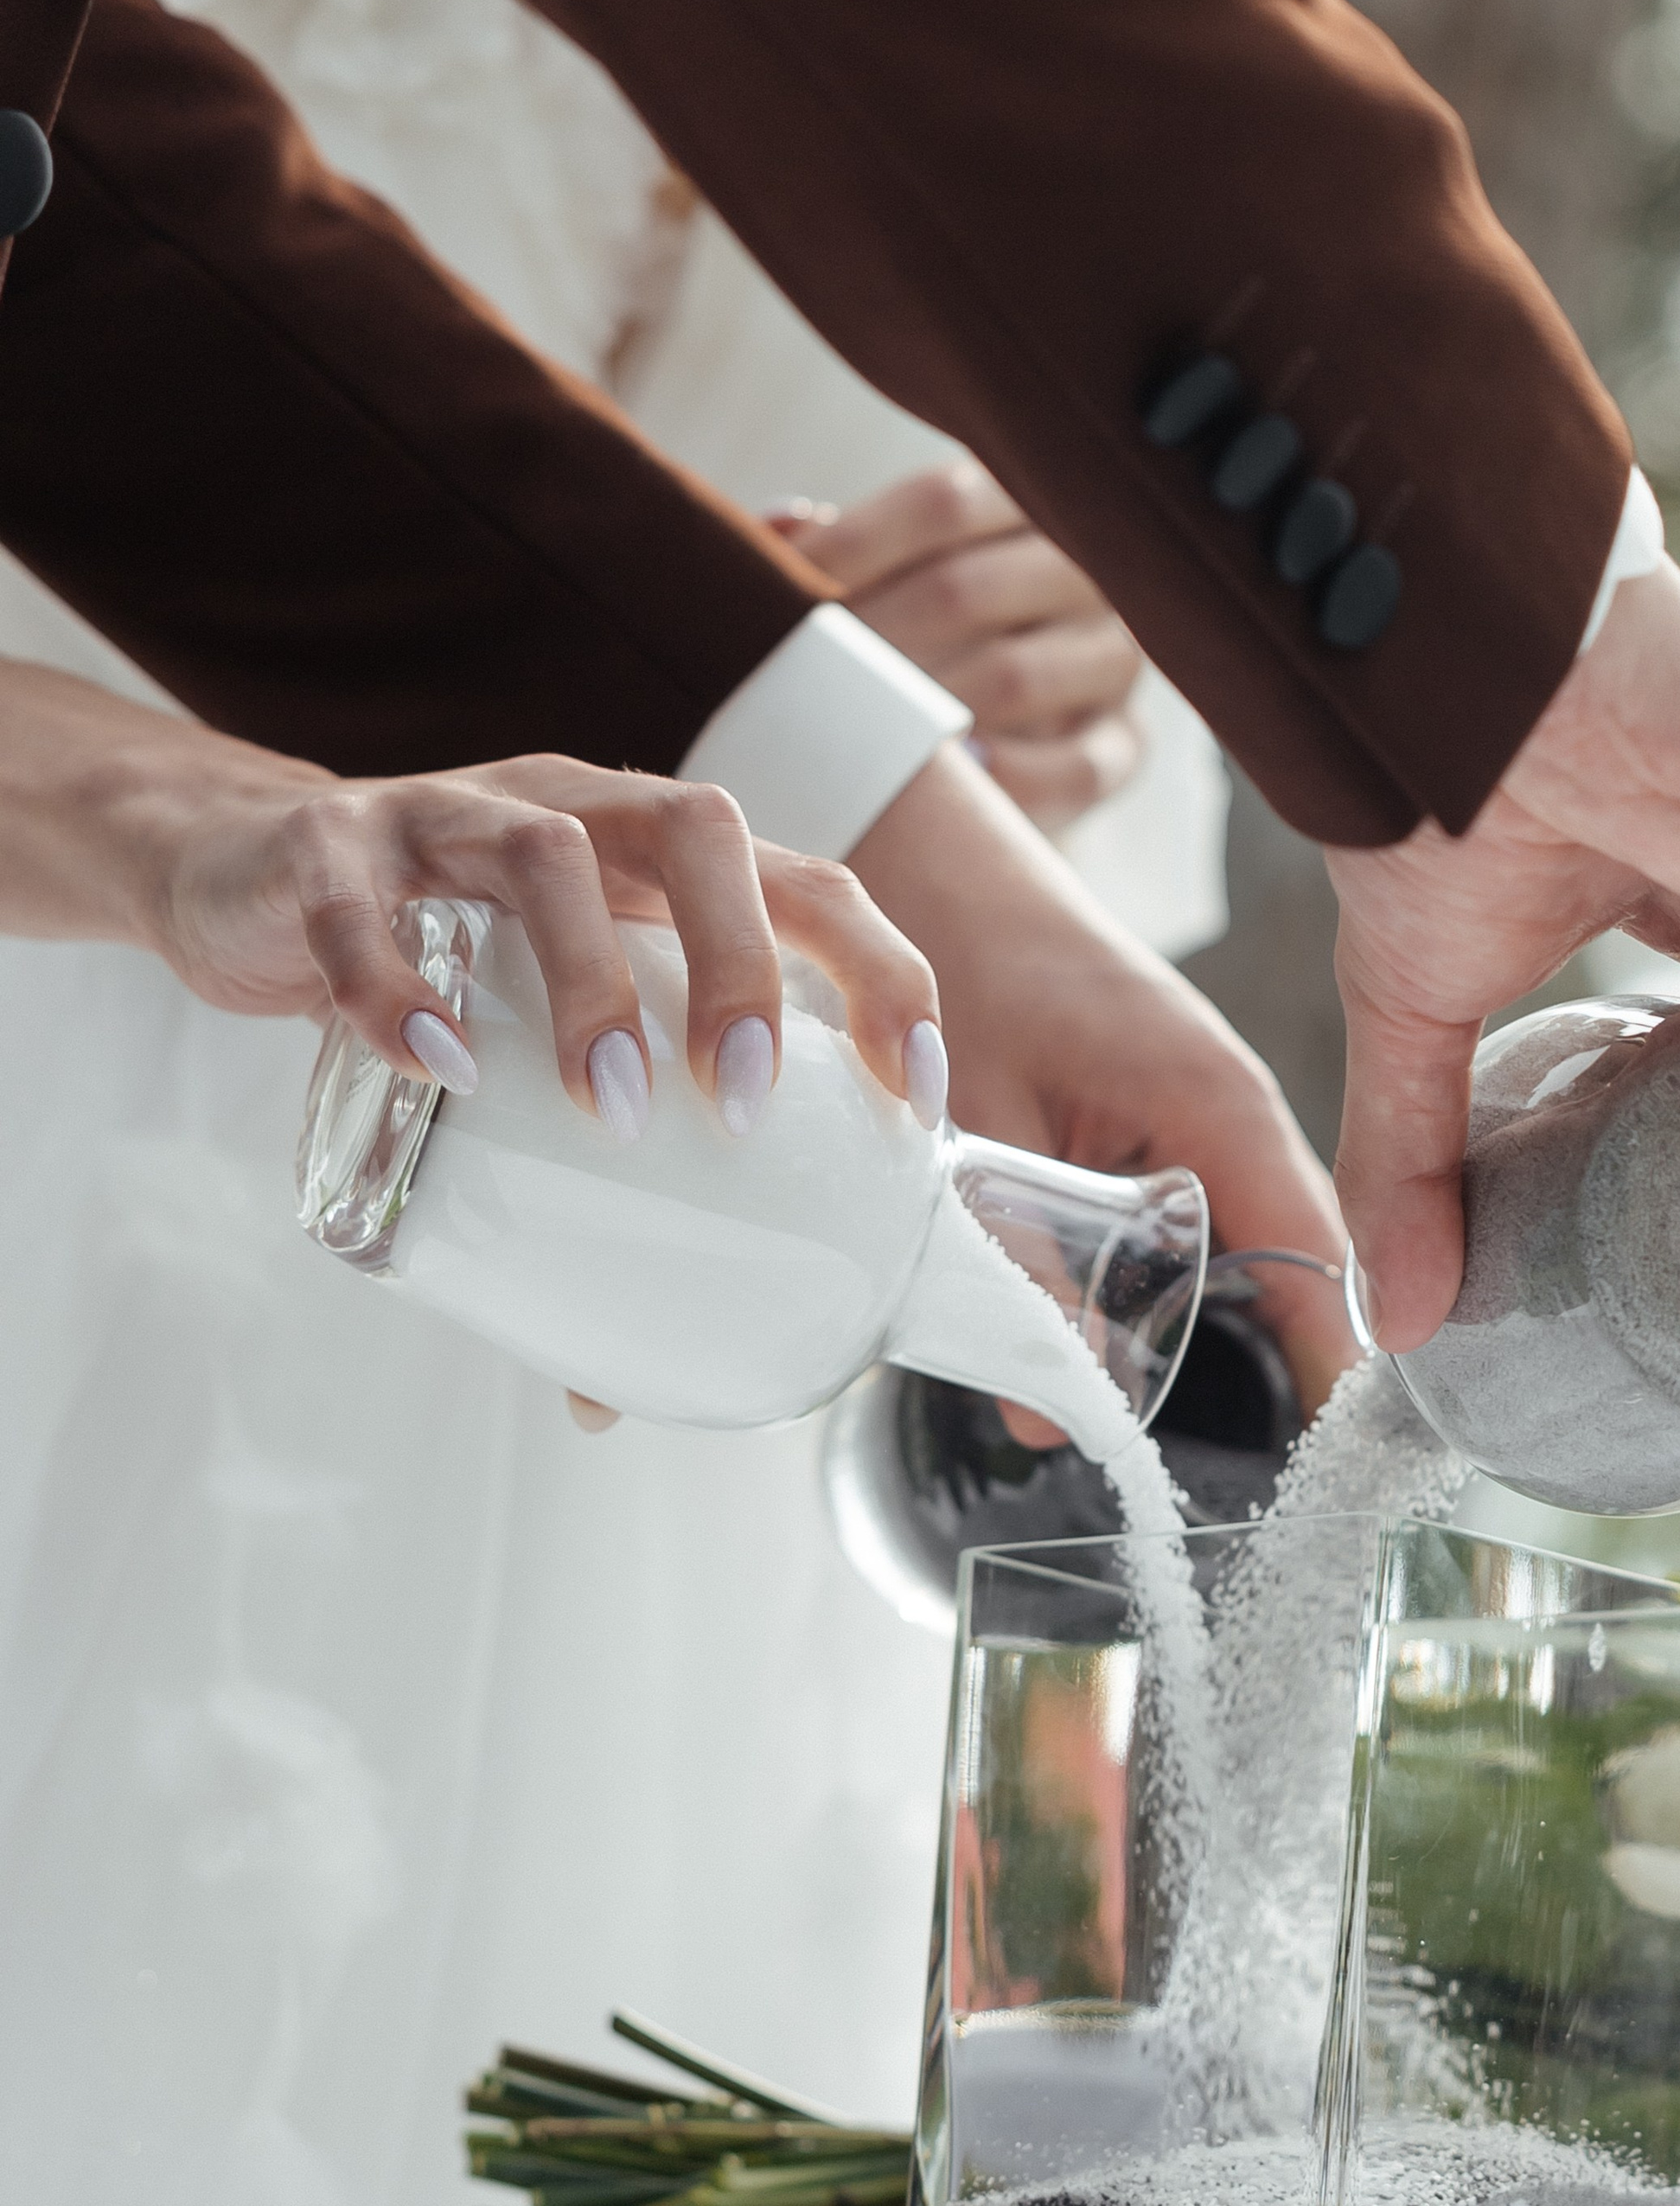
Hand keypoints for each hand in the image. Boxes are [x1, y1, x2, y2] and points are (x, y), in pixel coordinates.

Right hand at [126, 729, 937, 1127]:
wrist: (243, 879)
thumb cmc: (435, 967)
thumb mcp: (530, 1046)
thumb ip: (575, 1191)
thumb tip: (608, 1394)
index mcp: (655, 862)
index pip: (809, 884)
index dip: (881, 974)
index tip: (911, 1097)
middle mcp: (574, 811)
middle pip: (699, 832)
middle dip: (742, 965)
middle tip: (737, 1103)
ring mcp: (447, 814)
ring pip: (546, 851)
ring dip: (590, 978)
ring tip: (604, 1106)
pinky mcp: (325, 846)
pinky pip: (362, 900)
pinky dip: (400, 981)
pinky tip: (434, 1064)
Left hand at [774, 460, 1146, 829]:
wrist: (1009, 731)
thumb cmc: (926, 631)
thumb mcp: (890, 573)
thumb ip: (839, 550)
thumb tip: (781, 527)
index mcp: (1031, 504)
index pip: (941, 502)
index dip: (851, 544)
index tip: (769, 589)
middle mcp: (1088, 573)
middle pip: (965, 590)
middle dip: (865, 640)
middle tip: (787, 680)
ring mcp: (1114, 661)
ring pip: (1016, 679)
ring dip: (919, 715)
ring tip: (844, 736)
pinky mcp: (1125, 747)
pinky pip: (1073, 767)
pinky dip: (1006, 780)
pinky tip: (953, 784)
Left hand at [852, 745, 1353, 1412]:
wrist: (934, 859)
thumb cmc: (961, 959)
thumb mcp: (981, 1131)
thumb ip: (1019, 1269)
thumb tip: (1048, 1415)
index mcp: (1221, 1106)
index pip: (1326, 1265)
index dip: (1339, 1373)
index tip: (1342, 1477)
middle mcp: (1241, 1110)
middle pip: (1304, 1272)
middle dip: (1289, 1373)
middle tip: (1270, 1490)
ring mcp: (1214, 1112)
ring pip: (1257, 1251)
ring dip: (1238, 1333)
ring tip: (1231, 1447)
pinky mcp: (1174, 1114)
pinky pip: (1212, 1218)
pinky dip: (1195, 1284)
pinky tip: (1152, 1346)